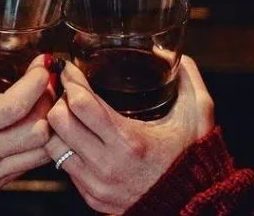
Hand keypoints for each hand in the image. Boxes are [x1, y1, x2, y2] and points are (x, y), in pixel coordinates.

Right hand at [0, 38, 53, 215]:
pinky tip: (30, 127)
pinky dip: (38, 145)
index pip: (15, 106)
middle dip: (51, 100)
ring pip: (40, 152)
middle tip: (47, 81)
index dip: (36, 82)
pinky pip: (28, 166)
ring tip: (44, 104)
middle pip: (38, 129)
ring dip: (49, 125)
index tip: (42, 64)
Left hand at [44, 56, 214, 213]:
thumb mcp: (199, 115)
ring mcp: (96, 184)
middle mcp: (107, 165)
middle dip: (60, 100)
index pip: (81, 104)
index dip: (71, 80)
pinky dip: (66, 148)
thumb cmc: (193, 157)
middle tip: (68, 90)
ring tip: (69, 112)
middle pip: (57, 122)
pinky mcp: (92, 197)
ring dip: (57, 126)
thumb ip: (188, 79)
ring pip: (53, 147)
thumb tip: (171, 53)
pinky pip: (64, 167)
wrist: (192, 204)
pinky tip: (78, 136)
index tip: (69, 68)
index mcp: (130, 141)